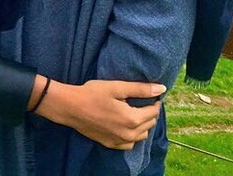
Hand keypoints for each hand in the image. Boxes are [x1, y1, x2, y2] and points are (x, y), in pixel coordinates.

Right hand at [35, 78, 164, 149]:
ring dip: (143, 124)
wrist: (71, 108)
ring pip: (141, 135)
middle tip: (143, 101)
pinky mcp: (111, 145)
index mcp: (132, 119)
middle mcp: (129, 134)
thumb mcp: (117, 87)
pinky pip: (130, 143)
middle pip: (149, 124)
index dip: (155, 101)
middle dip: (149, 112)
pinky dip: (133, 135)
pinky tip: (126, 125)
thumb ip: (140, 89)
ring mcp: (120, 142)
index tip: (151, 94)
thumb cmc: (93, 93)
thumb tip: (161, 88)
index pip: (153, 112)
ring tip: (135, 111)